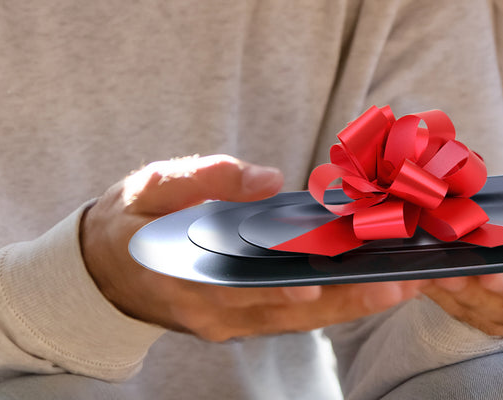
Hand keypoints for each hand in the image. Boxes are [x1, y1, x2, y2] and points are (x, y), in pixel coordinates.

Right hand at [80, 154, 423, 341]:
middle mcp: (213, 314)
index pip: (245, 287)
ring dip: (352, 303)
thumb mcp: (150, 186)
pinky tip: (366, 280)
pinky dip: (331, 302)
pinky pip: (292, 315)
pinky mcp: (241, 320)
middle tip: (401, 281)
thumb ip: (204, 178)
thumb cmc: (126, 221)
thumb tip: (267, 179)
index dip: (288, 285)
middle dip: (349, 299)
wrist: (99, 271)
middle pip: (290, 312)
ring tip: (403, 281)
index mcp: (184, 280)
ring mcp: (229, 324)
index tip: (327, 278)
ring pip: (300, 320)